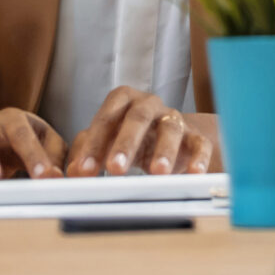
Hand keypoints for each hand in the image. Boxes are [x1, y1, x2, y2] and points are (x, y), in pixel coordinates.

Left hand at [64, 87, 215, 176]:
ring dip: (164, 150)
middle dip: (126, 143)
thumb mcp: (106, 140)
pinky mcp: (195, 136)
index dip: (94, 143)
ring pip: (171, 129)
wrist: (171, 136)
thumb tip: (74, 172)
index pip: (106, 117)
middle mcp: (150, 105)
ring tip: (158, 173)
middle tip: (114, 169)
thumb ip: (88, 152)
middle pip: (138, 117)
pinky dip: (198, 158)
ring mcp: (174, 119)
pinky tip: (193, 173)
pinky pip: (199, 143)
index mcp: (124, 100)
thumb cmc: (131, 137)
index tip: (84, 170)